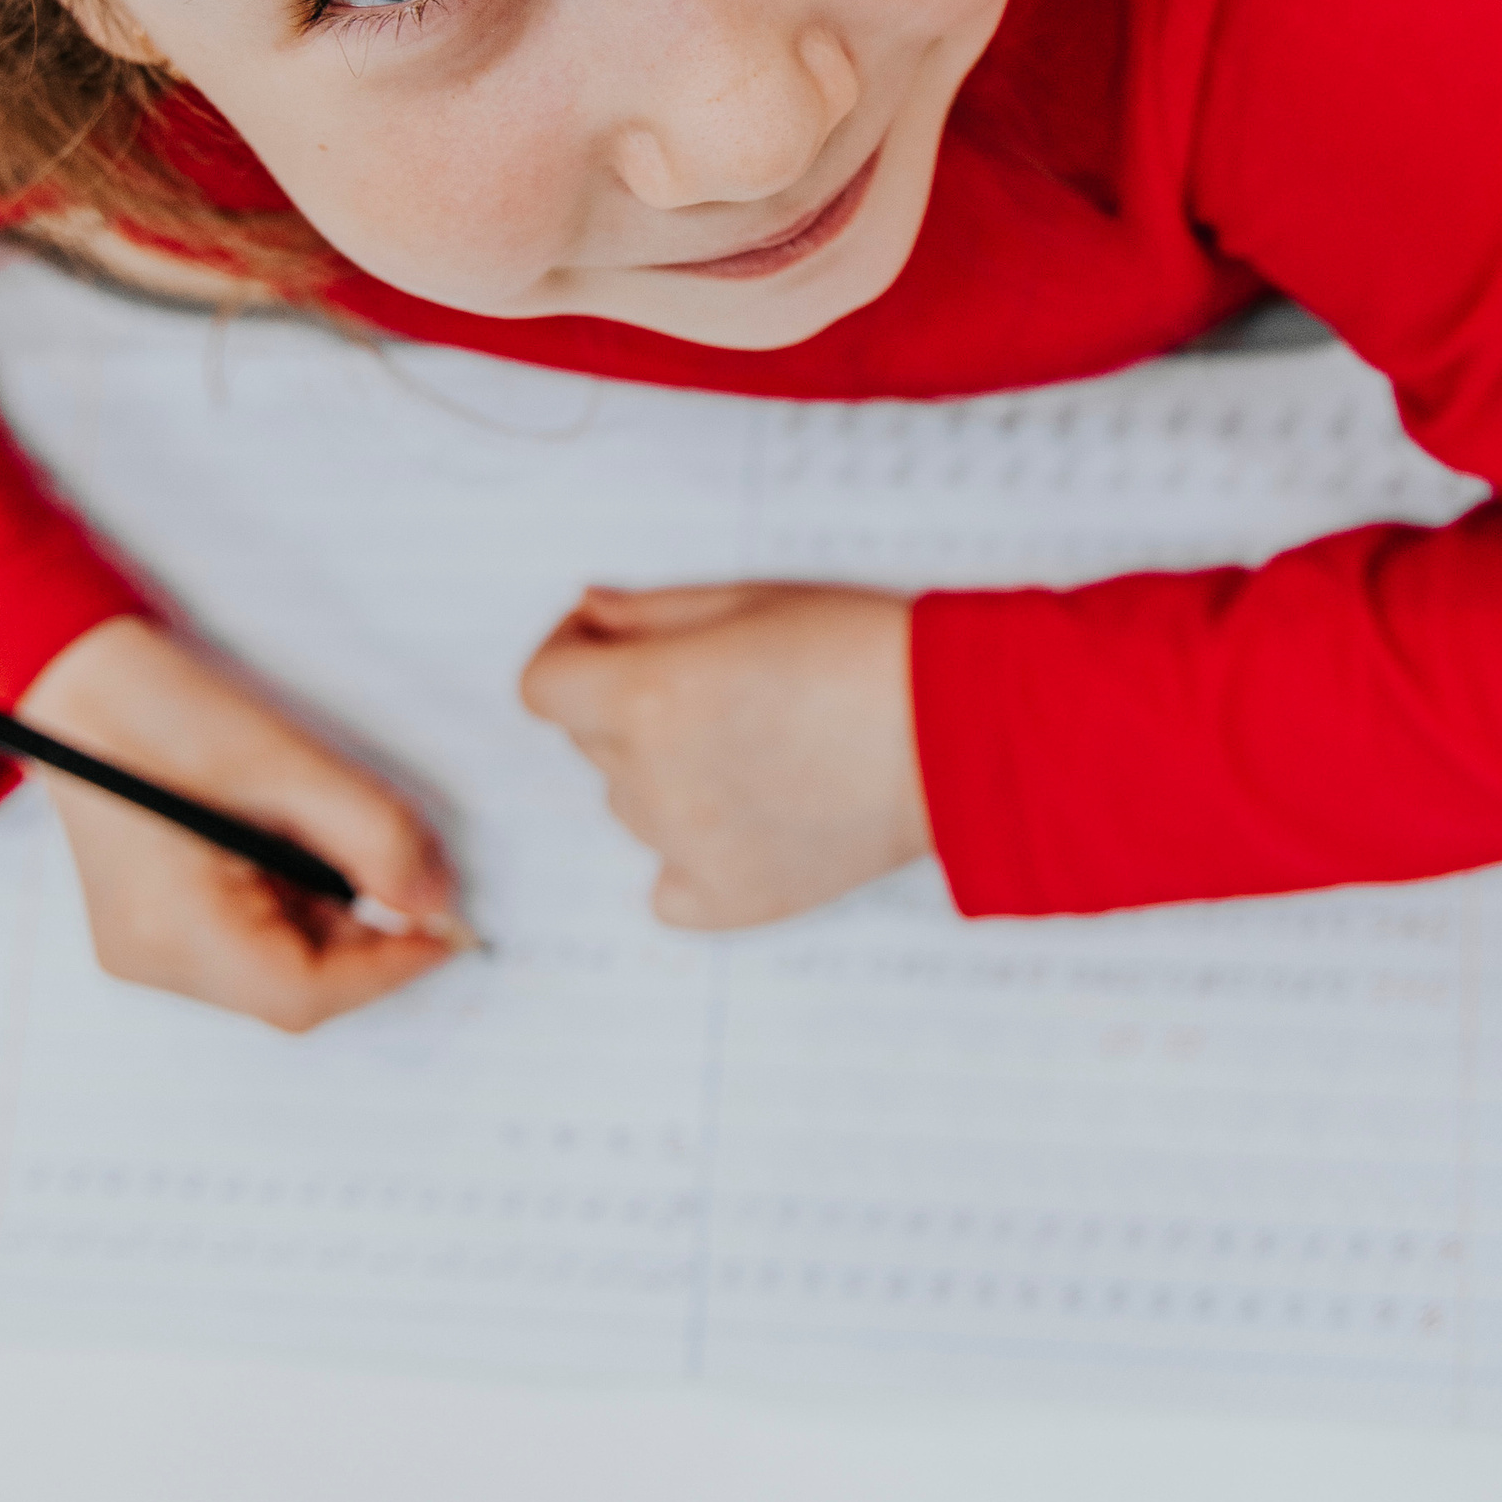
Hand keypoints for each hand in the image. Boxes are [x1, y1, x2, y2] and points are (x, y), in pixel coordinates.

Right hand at [16, 617, 466, 1031]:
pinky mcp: (155, 930)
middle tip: (404, 867)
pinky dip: (295, 904)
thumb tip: (437, 903)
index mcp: (172, 926)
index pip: (303, 993)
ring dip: (330, 915)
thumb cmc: (166, 711)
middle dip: (364, 936)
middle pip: (292, 989)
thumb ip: (375, 837)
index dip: (389, 967)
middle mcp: (151, 958)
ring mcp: (147, 950)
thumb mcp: (290, 764)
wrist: (81, 685)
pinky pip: (248, 942)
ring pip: (276, 967)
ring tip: (326, 832)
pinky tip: (290, 842)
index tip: (449, 929)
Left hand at [519, 585, 928, 929]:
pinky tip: (749, 822)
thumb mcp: (748, 598)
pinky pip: (666, 887)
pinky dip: (690, 860)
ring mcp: (687, 850)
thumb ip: (646, 611)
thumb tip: (585, 617)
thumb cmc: (860, 647)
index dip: (570, 654)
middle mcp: (652, 780)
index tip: (610, 642)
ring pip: (632, 805)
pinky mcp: (730, 902)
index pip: (541, 686)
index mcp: (647, 695)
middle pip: (593, 740)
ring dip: (666, 775)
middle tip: (722, 688)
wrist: (960, 732)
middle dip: (631, 706)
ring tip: (760, 749)